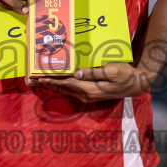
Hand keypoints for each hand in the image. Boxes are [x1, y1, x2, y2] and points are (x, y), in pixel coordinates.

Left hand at [28, 61, 148, 100]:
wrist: (136, 84)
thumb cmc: (125, 74)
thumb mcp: (112, 70)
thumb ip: (93, 72)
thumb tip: (76, 72)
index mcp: (90, 88)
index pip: (66, 83)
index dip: (51, 79)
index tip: (38, 76)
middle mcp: (86, 94)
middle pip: (62, 88)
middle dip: (46, 83)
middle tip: (30, 79)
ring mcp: (88, 96)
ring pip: (65, 90)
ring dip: (51, 85)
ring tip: (37, 80)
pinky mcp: (90, 94)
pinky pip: (71, 90)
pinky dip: (61, 86)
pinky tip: (55, 81)